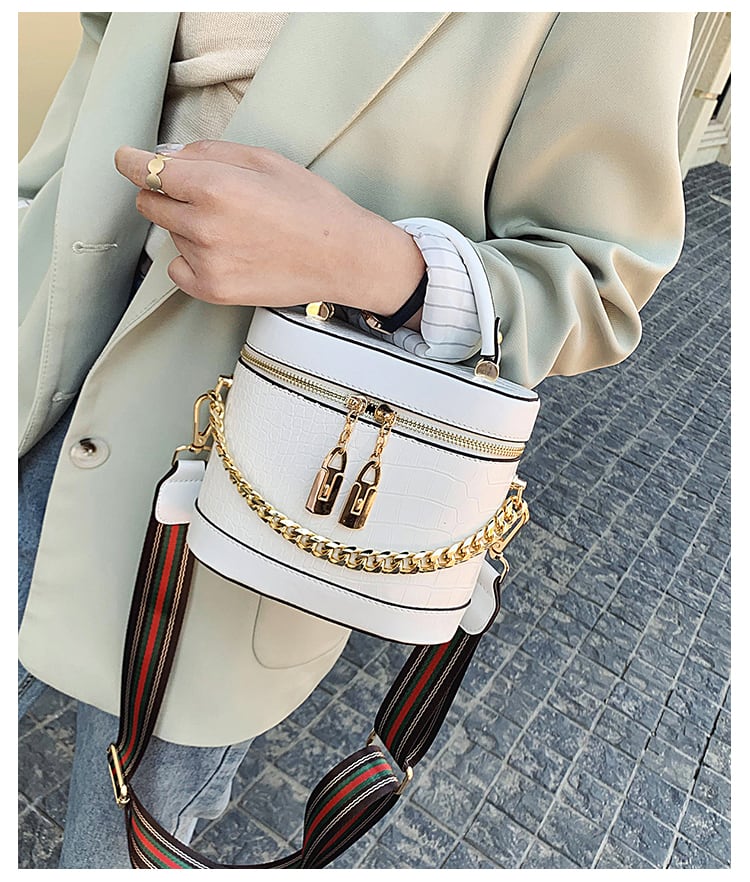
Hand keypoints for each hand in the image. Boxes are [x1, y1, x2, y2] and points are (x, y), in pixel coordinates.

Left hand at [114, 141, 424, 319]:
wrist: (344, 258)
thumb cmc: (311, 204)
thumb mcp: (265, 160)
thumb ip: (211, 152)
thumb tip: (171, 155)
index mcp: (213, 186)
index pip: (146, 170)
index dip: (131, 161)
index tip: (126, 158)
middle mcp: (202, 225)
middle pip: (149, 204)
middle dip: (165, 194)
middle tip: (202, 196)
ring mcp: (206, 262)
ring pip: (171, 235)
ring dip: (188, 227)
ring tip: (235, 230)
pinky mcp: (213, 290)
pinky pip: (178, 269)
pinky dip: (192, 259)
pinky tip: (226, 254)